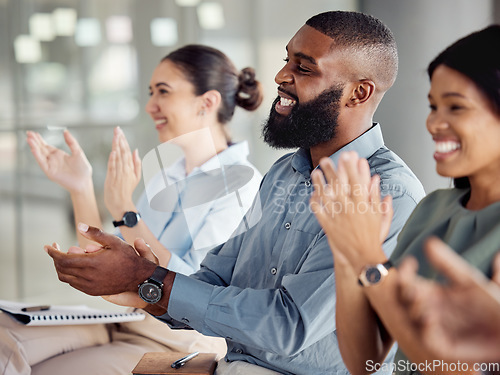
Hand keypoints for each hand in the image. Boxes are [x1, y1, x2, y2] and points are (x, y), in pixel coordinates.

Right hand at [26, 130, 92, 192]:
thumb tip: (65, 131)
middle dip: (34, 141)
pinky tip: (34, 149)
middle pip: (41, 149)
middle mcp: (53, 160)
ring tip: (29, 139)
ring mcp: (50, 166)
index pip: (46, 145)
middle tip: (28, 133)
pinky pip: (42, 163)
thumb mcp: (78, 152)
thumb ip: (71, 142)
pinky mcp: (50, 172)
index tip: (33, 133)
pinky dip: (37, 156)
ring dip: (34, 147)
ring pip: (40, 155)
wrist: (84, 182)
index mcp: (58, 154)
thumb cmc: (83, 169)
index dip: (40, 139)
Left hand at [44, 223, 156, 296]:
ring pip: (66, 278)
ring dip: (62, 267)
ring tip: (68, 257)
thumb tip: (80, 226)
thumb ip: (95, 234)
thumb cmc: (128, 259)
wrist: (139, 277)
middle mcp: (88, 276)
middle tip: (57, 250)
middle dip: (56, 258)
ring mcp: (89, 286)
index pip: (63, 259)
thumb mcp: (114, 241)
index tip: (49, 247)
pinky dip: (70, 275)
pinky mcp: (92, 291)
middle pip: (61, 268)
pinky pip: (74, 284)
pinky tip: (77, 267)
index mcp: (92, 263)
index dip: (53, 252)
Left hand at [104, 127, 140, 217]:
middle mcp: (125, 169)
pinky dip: (113, 160)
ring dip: (116, 146)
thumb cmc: (126, 190)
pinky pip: (112, 167)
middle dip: (120, 140)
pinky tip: (113, 152)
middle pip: (123, 152)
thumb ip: (137, 163)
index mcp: (130, 168)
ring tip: (115, 135)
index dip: (124, 141)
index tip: (121, 132)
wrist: (120, 203)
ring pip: (118, 157)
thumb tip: (136, 150)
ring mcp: (118, 174)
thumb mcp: (136, 177)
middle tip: (117, 129)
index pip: (127, 151)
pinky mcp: (112, 178)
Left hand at [310, 151, 392, 270]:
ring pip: (326, 196)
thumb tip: (376, 178)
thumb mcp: (380, 216)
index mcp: (363, 205)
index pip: (356, 182)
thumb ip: (377, 196)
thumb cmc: (373, 237)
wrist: (362, 258)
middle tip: (325, 159)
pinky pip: (319, 211)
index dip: (350, 167)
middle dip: (331, 170)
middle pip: (338, 186)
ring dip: (319, 183)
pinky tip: (312, 193)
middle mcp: (349, 209)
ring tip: (315, 172)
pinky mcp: (328, 226)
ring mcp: (337, 217)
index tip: (347, 155)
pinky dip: (314, 201)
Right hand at [398, 237, 499, 362]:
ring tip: (420, 301)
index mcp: (430, 293)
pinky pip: (427, 339)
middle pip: (402, 300)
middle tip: (410, 286)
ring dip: (412, 310)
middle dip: (401, 292)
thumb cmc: (490, 305)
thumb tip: (429, 240)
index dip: (403, 272)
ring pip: (410, 319)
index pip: (407, 281)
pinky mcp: (442, 346)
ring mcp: (433, 328)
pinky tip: (430, 318)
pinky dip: (425, 329)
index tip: (410, 261)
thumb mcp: (468, 280)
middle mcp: (427, 309)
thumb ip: (447, 263)